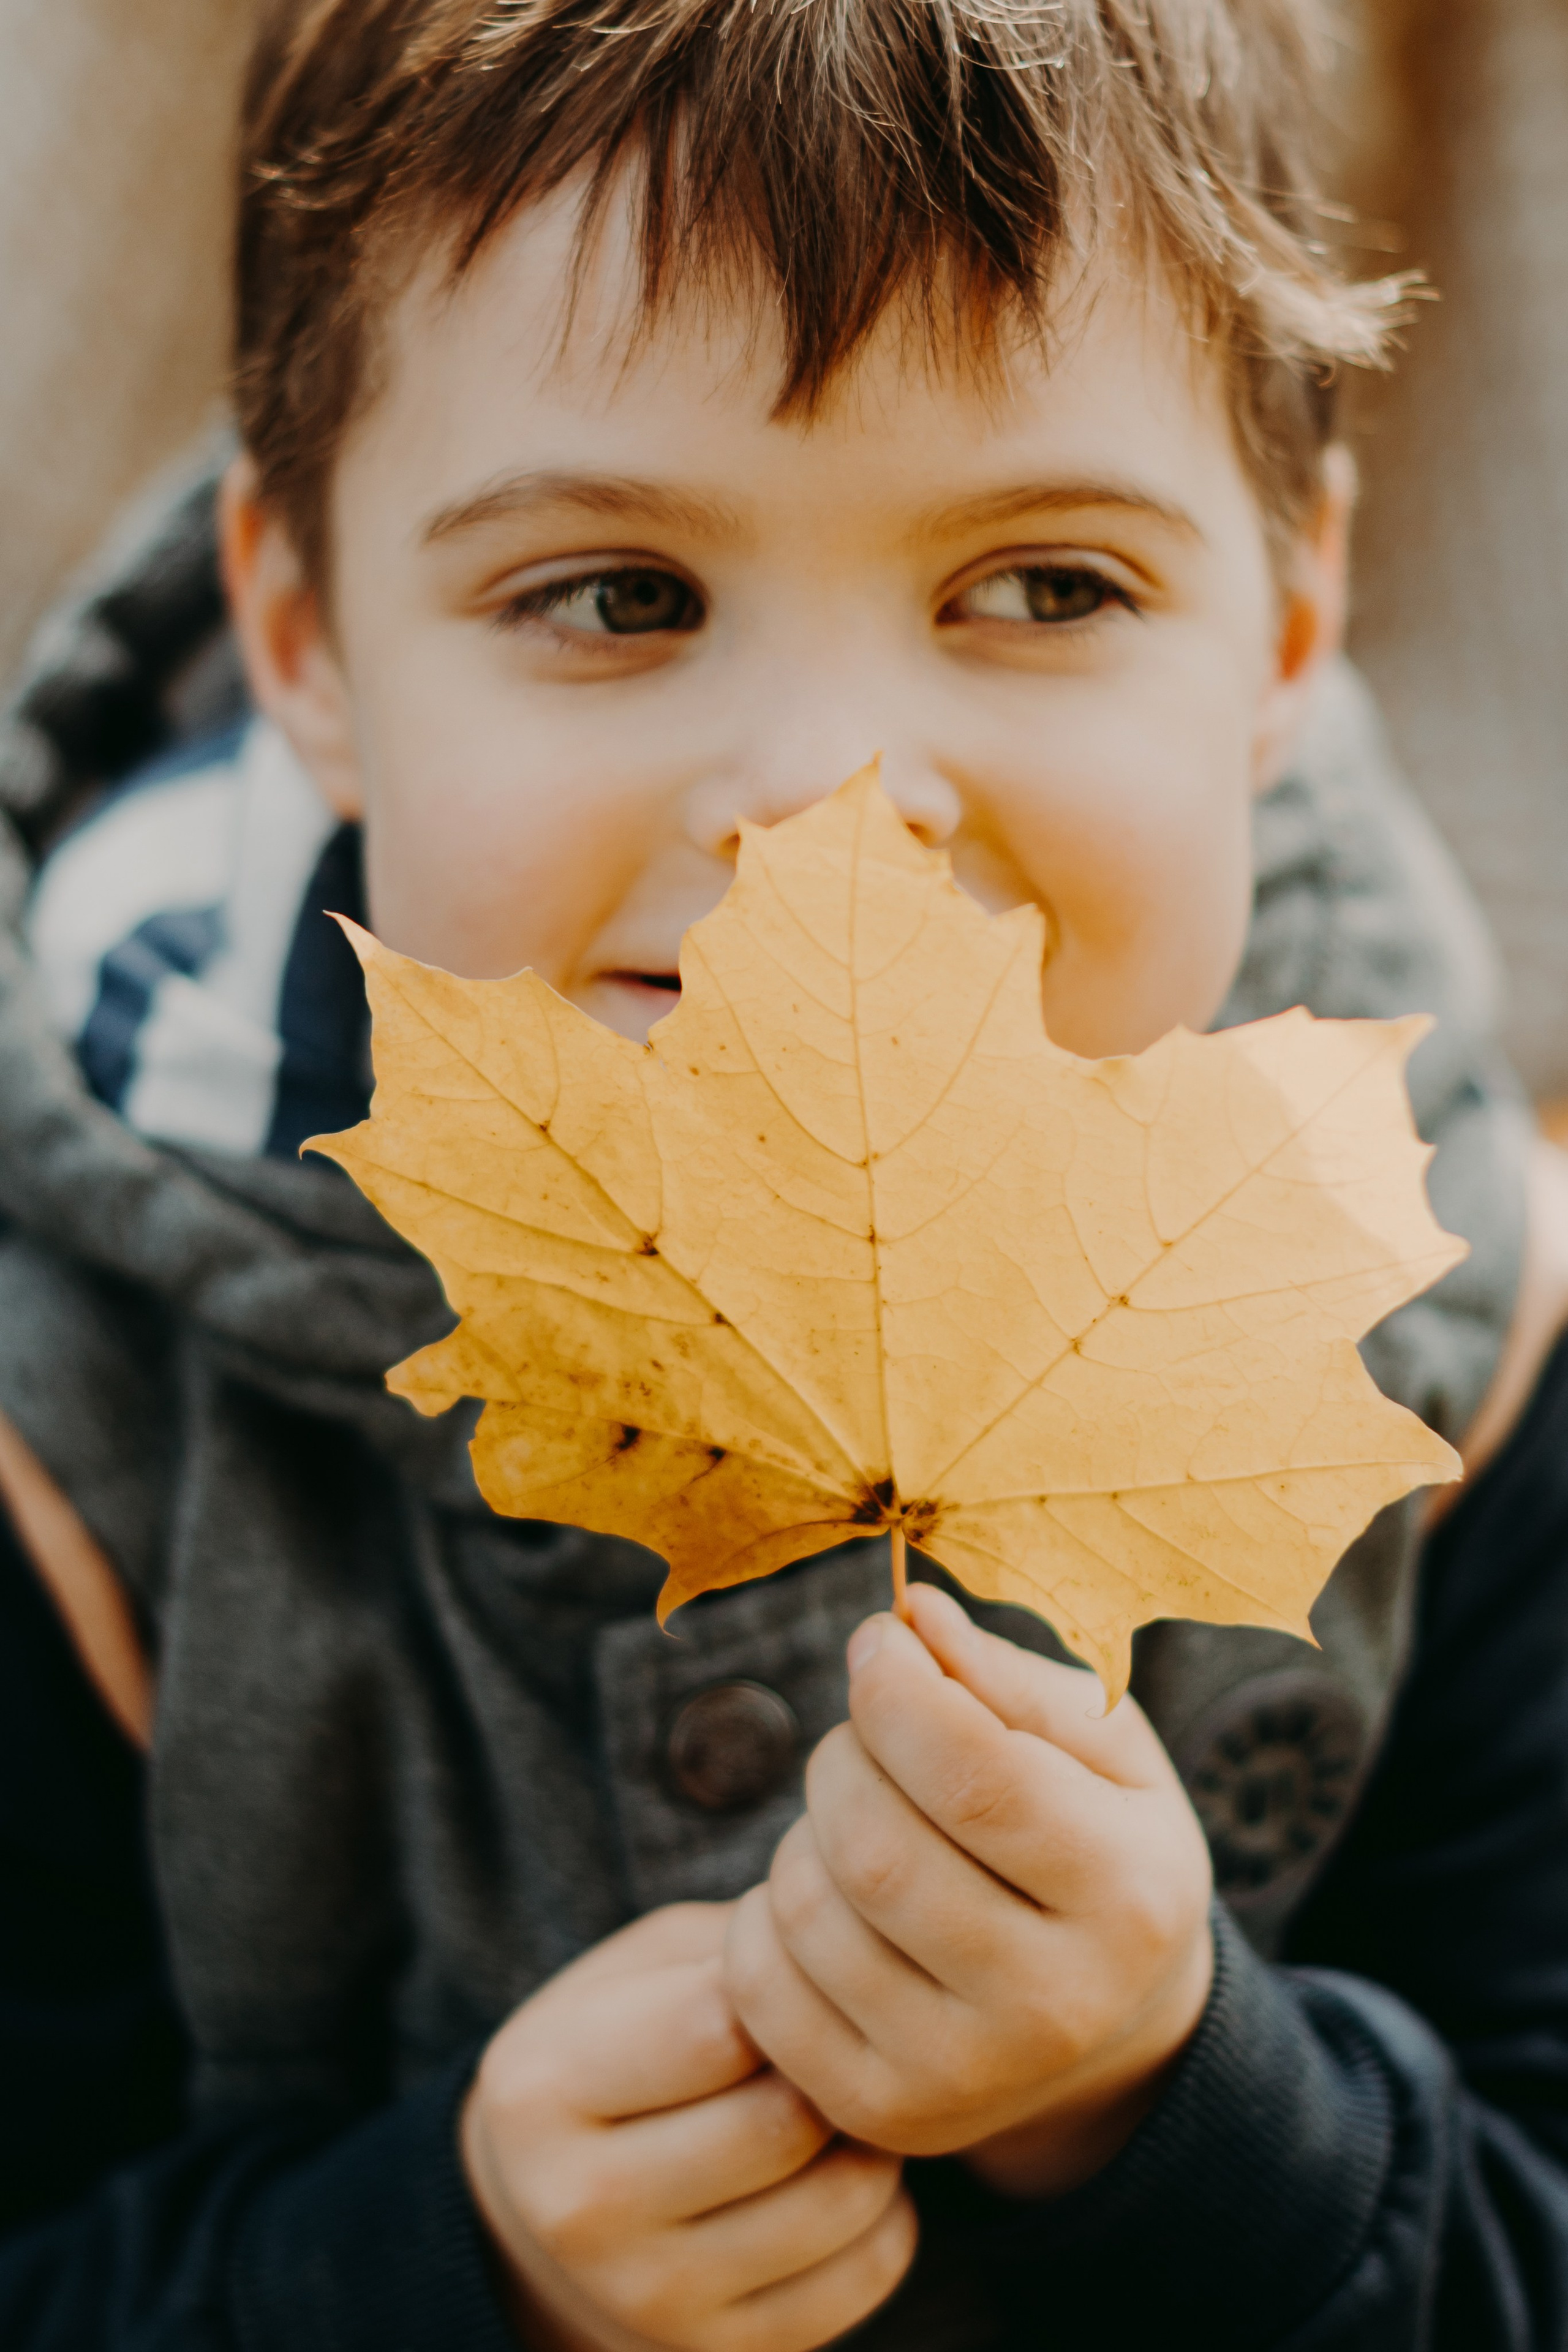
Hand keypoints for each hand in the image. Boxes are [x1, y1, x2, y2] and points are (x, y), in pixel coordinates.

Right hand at [461, 1902, 916, 2351]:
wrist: (558, 2204)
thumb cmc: (621, 2044)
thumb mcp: (643, 1969)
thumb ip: (730, 1949)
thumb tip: (838, 1960)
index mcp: (545, 2089)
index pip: (714, 2028)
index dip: (779, 1987)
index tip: (789, 1971)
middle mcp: (582, 2209)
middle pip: (780, 2123)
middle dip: (832, 2065)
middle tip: (833, 2038)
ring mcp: (649, 2298)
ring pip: (839, 2200)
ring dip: (871, 2137)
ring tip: (839, 2104)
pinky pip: (869, 2270)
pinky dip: (886, 2211)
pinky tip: (841, 2175)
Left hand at [723, 1586, 1213, 2198]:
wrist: (1107, 2031)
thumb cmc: (1097, 1847)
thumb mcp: (1101, 1752)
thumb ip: (1007, 1677)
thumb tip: (909, 1617)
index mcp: (1129, 1898)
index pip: (974, 1778)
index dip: (895, 1689)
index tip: (877, 1644)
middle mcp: (1054, 2007)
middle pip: (875, 1846)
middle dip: (844, 1754)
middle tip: (868, 1735)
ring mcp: (961, 2077)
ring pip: (807, 1908)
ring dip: (805, 1830)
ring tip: (859, 1820)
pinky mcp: (878, 2111)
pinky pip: (758, 1982)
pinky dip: (763, 1911)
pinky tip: (825, 1894)